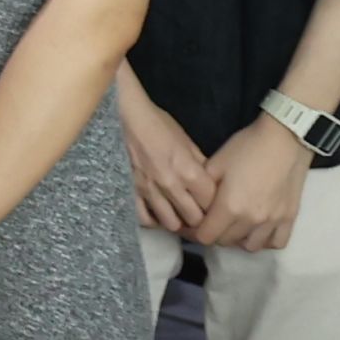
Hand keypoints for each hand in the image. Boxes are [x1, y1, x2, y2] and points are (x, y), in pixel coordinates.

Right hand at [120, 82, 217, 234]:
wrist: (124, 115)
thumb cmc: (158, 123)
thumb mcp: (186, 140)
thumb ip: (199, 164)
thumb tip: (209, 180)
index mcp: (189, 171)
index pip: (211, 203)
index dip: (214, 205)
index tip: (212, 204)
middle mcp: (171, 185)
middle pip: (194, 218)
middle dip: (198, 217)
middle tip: (197, 212)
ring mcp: (149, 190)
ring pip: (170, 223)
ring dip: (177, 220)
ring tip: (178, 215)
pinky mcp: (130, 191)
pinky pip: (143, 218)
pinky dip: (152, 219)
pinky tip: (156, 214)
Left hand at [191, 115, 312, 252]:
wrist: (285, 140)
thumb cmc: (245, 147)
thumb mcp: (214, 164)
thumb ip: (202, 191)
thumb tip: (195, 208)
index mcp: (230, 208)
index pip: (205, 237)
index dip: (193, 232)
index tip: (189, 224)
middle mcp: (252, 220)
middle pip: (226, 242)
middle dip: (213, 233)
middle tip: (209, 220)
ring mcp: (273, 222)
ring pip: (250, 246)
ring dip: (238, 239)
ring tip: (233, 224)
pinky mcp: (290, 218)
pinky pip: (276, 243)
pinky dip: (263, 240)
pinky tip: (256, 229)